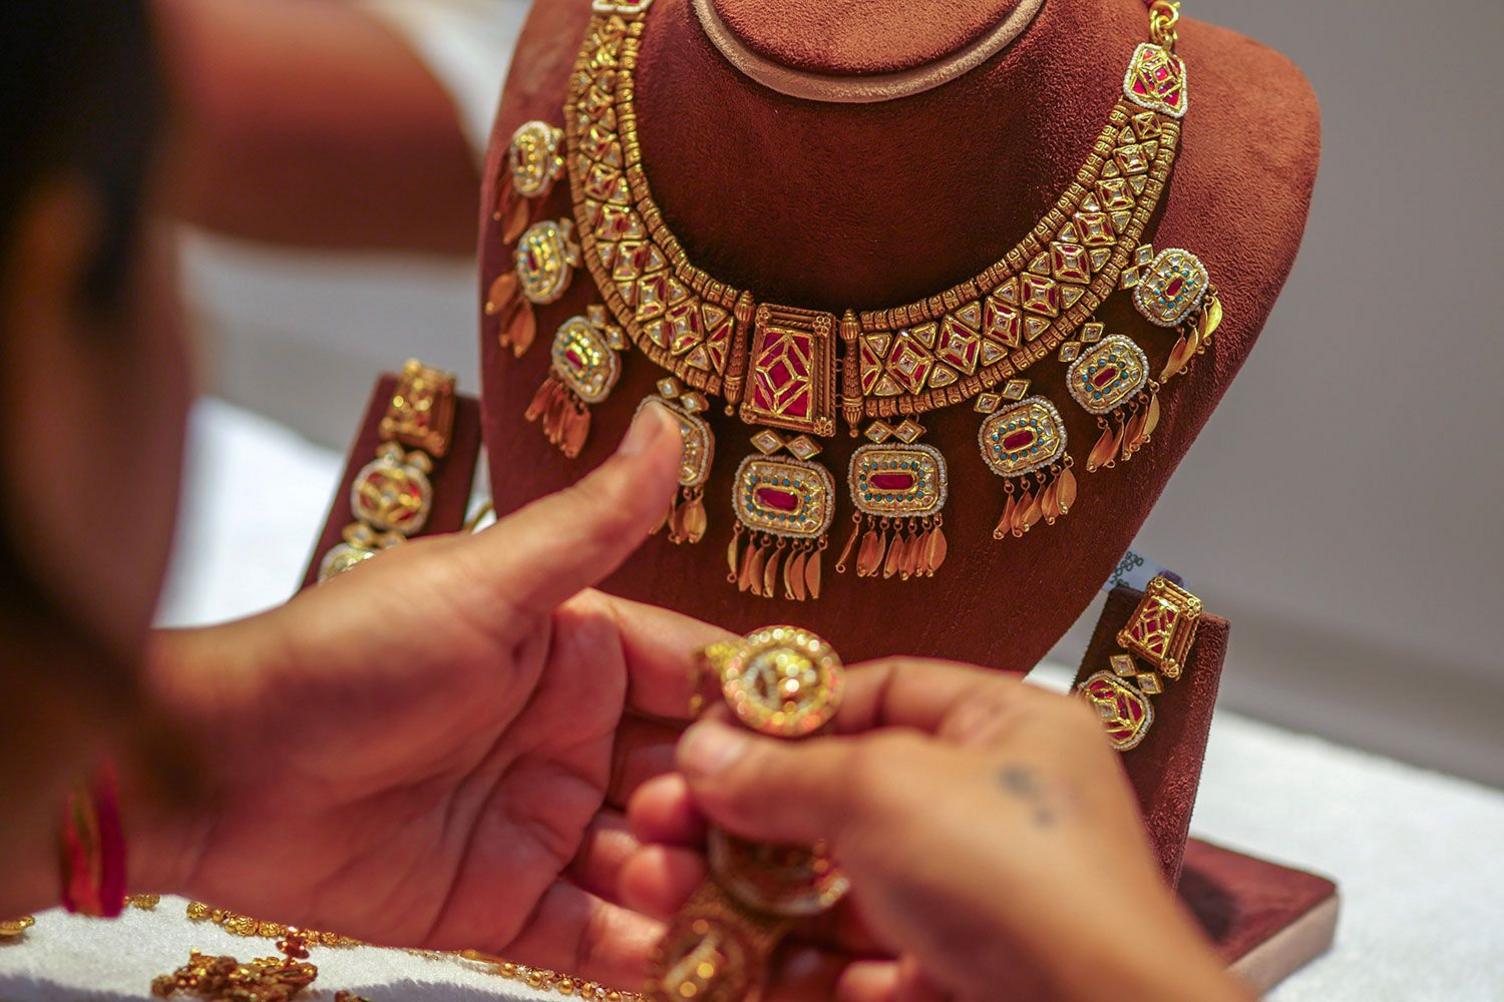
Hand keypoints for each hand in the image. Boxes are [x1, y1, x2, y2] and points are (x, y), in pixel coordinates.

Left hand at [136, 403, 724, 987]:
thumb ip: (591, 522)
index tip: (812, 746)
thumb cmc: (345, 656)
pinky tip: (672, 959)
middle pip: (686, 779)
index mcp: (576, 650)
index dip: (751, 713)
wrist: (218, 769)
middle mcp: (569, 735)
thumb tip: (667, 422)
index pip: (693, 678)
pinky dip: (637, 953)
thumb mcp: (483, 583)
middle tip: (752, 843)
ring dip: (687, 885)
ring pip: (650, 862)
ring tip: (691, 896)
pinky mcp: (501, 899)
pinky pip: (590, 935)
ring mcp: (539, 820)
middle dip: (724, 811)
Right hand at [623, 660, 1250, 1001]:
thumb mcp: (886, 792)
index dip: (790, 710)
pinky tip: (736, 968)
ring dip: (755, 896)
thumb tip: (704, 753)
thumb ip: (786, 771)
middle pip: (846, 796)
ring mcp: (977, 902)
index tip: (709, 735)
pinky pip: (860, 965)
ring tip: (675, 896)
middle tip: (670, 821)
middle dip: (751, 815)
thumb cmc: (1022, 883)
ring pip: (841, 889)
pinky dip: (796, 969)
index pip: (882, 690)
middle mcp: (994, 810)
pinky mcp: (957, 979)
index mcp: (1008, 728)